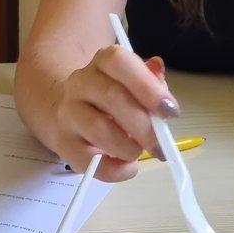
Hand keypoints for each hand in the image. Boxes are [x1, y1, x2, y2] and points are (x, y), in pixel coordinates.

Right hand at [54, 46, 179, 182]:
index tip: (170, 112)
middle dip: (144, 125)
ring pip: (99, 128)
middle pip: (112, 97)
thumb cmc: (113, 99)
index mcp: (102, 62)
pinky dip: (116, 170)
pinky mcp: (63, 142)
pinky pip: (90, 162)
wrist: (73, 113)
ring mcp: (68, 112)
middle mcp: (80, 82)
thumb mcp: (136, 85)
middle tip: (160, 143)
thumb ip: (152, 83)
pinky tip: (126, 166)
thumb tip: (160, 78)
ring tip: (137, 152)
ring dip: (128, 147)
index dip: (147, 87)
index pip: (119, 62)